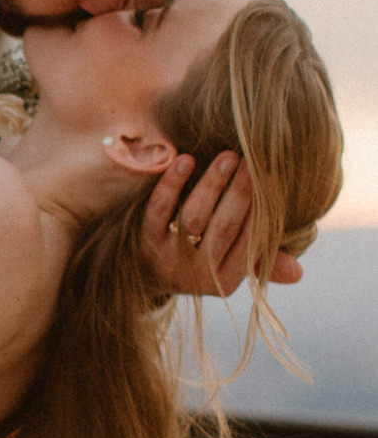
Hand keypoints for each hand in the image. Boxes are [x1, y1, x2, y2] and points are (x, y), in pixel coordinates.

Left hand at [140, 152, 303, 298]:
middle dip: (242, 192)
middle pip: (224, 227)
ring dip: (213, 184)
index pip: (251, 244)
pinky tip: (185, 160)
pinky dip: (173, 184)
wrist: (139, 276)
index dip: (264, 211)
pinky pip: (159, 209)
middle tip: (254, 160)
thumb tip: (298, 271)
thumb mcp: (226, 269)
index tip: (273, 178)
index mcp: (224, 281)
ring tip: (229, 156)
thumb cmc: (196, 262)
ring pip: (194, 216)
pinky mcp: (143, 239)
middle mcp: (196, 272)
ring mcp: (167, 256)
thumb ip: (259, 263)